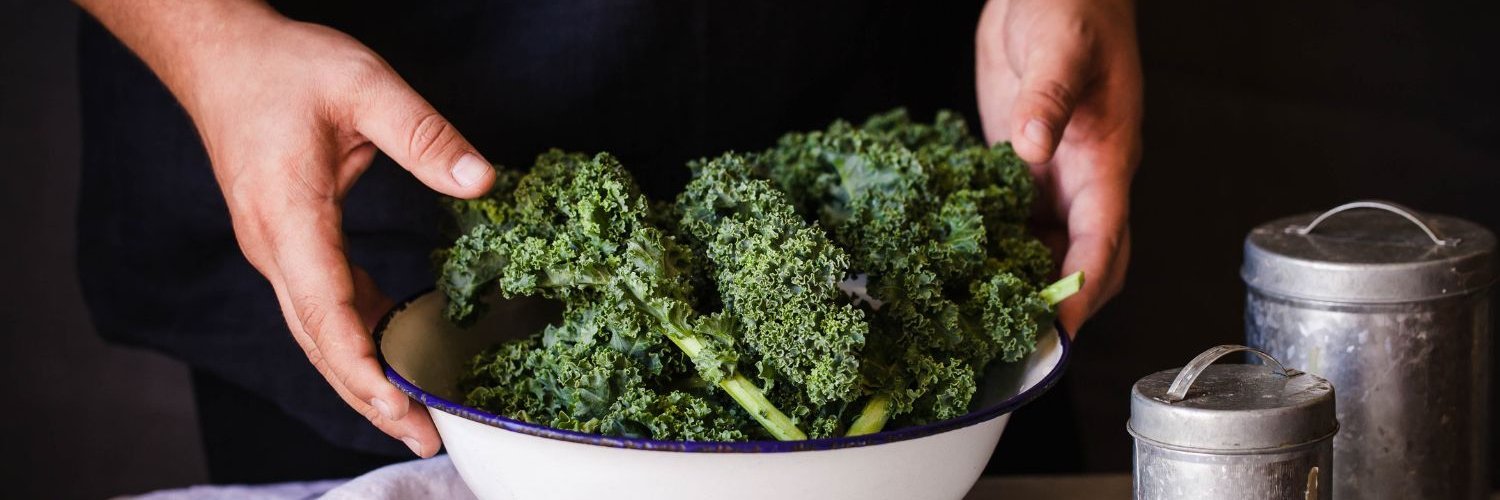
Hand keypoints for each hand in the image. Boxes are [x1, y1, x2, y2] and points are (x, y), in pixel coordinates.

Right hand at [78, 0, 496, 456]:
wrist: (221, 55)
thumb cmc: (283, 67)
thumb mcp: (363, 85)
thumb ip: (424, 134)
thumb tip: (481, 179)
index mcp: (288, 218)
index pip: (323, 310)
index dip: (362, 366)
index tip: (401, 404)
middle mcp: (274, 247)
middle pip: (319, 342)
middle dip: (369, 396)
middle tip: (426, 436)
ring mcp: (277, 250)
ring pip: (319, 332)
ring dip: (365, 377)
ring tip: (418, 415)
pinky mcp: (288, 243)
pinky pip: (324, 305)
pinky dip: (360, 337)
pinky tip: (400, 352)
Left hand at [975, 0, 1141, 334]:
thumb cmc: (1073, 9)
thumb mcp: (1060, 49)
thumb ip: (1045, 98)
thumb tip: (1031, 146)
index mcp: (1106, 159)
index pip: (1103, 240)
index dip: (1083, 290)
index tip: (1061, 332)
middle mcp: (1083, 178)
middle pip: (1083, 261)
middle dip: (1059, 305)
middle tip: (1015, 343)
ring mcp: (1050, 175)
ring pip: (1045, 248)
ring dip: (1021, 282)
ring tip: (981, 320)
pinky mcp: (1018, 165)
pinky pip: (1012, 219)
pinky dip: (993, 248)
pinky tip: (960, 268)